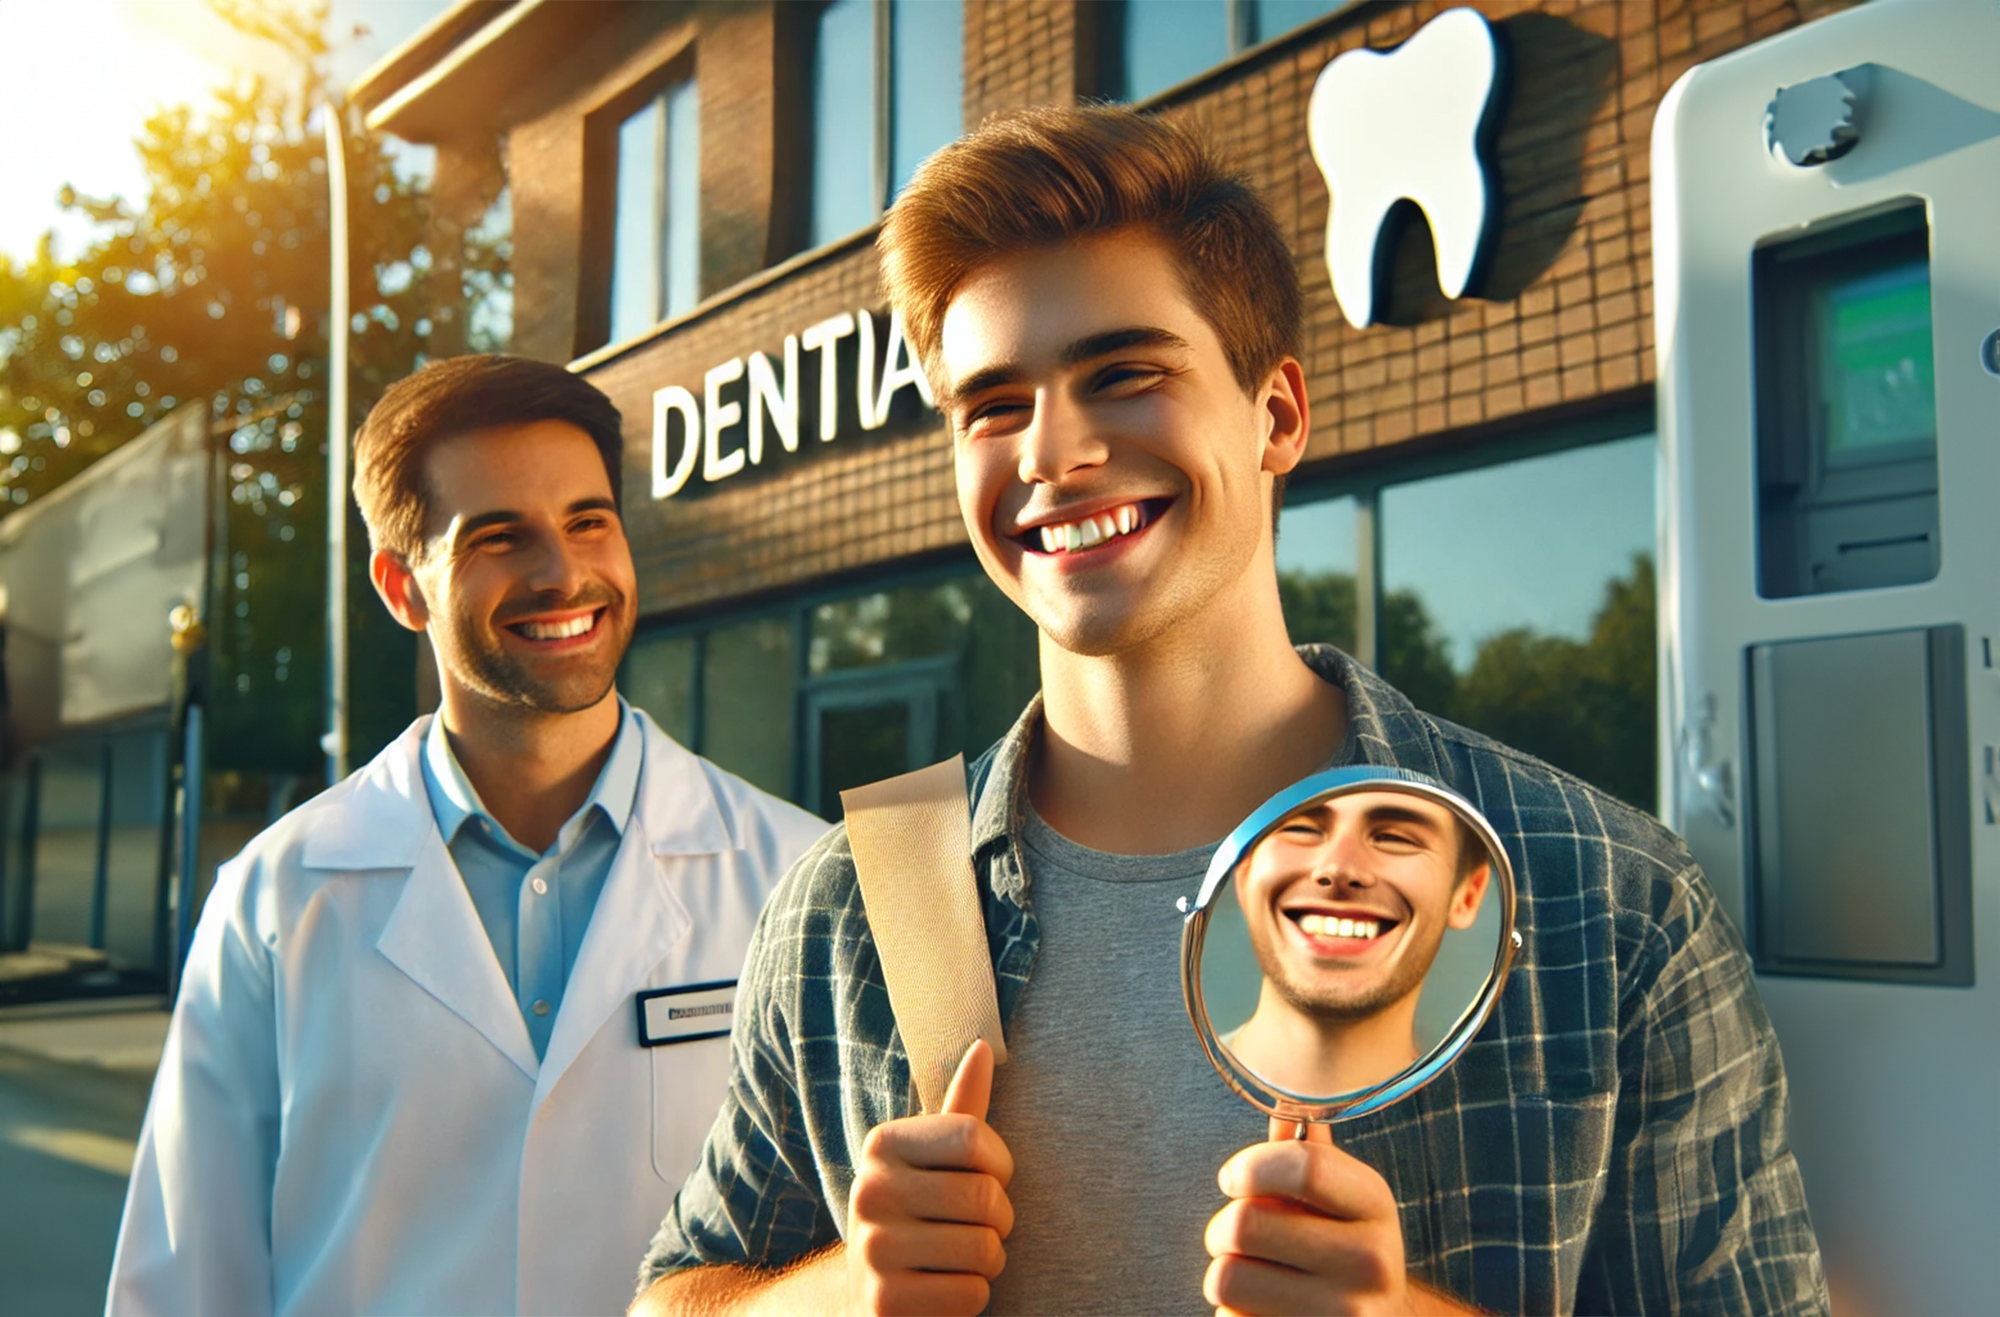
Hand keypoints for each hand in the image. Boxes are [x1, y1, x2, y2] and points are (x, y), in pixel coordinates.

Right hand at [844, 1039, 1013, 1315]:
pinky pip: (971, 1294)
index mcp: (883, 1145)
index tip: (987, 1178)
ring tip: (960, 1258)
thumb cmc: (920, 1213)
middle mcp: (869, 1191)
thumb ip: (962, 1109)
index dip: (1000, 1165)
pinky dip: (973, 1297)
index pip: (975, 1138)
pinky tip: (944, 1288)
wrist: (871, 1293)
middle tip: (976, 1228)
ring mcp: (873, 1250)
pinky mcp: (884, 1302)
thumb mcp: (934, 1159)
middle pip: (986, 1197)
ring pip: (985, 1249)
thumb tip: (985, 1047)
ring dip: (989, 1261)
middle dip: (999, 1220)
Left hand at [1205, 1117, 1448, 1316]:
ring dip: (1223, 1276)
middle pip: (1245, 1225)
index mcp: (1375, 1205)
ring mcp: (1346, 1315)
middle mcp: (1370, 1263)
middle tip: (1237, 1237)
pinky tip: (1265, 1312)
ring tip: (1251, 1276)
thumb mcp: (1342, 1201)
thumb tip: (1280, 1096)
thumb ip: (1306, 1155)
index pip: (1303, 1167)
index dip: (1250, 1166)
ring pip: (1225, 1278)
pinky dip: (1234, 1316)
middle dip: (1222, 1228)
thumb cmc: (1346, 1253)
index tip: (1233, 1178)